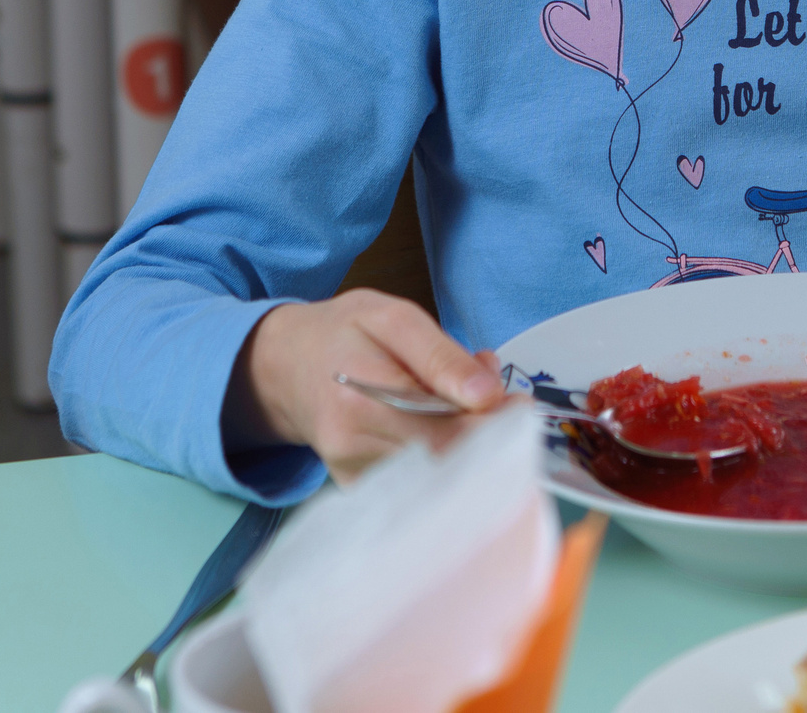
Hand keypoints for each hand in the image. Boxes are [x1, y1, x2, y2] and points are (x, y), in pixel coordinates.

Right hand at [240, 290, 504, 484]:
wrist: (287, 366)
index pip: (445, 427)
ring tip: (466, 410)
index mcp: (361, 391)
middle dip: (486, 436)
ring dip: (467, 448)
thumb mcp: (392, 317)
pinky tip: (442, 433)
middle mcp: (352, 442)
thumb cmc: (344, 335)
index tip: (518, 405)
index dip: (492, 423)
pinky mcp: (355, 489)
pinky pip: (416, 489)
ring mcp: (352, 472)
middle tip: (506, 408)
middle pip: (445, 459)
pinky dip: (443, 464)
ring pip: (436, 476)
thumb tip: (489, 394)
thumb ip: (441, 354)